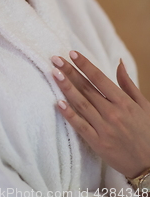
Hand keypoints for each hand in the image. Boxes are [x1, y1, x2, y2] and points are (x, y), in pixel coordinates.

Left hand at [51, 50, 149, 178]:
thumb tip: (119, 62)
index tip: (72, 53)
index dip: (85, 65)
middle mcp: (113, 113)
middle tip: (56, 59)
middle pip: (86, 88)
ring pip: (81, 104)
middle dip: (70, 71)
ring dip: (66, 87)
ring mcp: (104, 128)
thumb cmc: (147, 132)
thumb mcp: (143, 105)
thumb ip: (128, 84)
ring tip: (54, 73)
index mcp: (123, 102)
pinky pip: (80, 126)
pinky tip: (58, 103)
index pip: (99, 78)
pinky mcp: (98, 143)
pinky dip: (69, 114)